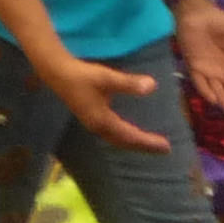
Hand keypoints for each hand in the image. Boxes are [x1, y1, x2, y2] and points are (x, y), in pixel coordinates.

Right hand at [35, 42, 167, 152]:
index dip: (148, 142)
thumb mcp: (108, 78)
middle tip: (164, 149)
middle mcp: (98, 127)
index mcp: (103, 121)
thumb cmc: (82, 75)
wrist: (57, 73)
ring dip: (134, 142)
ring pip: (117, 139)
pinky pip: (113, 133)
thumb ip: (129, 83)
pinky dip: (125, 135)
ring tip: (150, 144)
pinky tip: (129, 131)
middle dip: (144, 146)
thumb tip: (152, 86)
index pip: (130, 136)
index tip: (166, 147)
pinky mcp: (91, 117)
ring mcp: (93, 124)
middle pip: (125, 142)